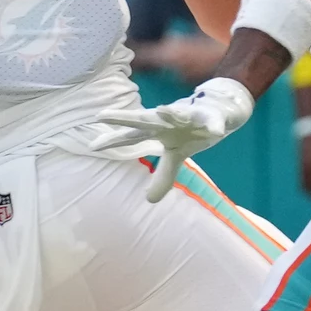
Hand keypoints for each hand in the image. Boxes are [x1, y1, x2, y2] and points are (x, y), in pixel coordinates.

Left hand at [97, 79, 256, 201]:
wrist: (218, 111)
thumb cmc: (191, 131)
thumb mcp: (177, 155)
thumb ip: (163, 174)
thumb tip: (149, 200)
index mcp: (158, 131)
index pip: (131, 136)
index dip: (113, 140)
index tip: (92, 146)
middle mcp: (168, 121)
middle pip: (143, 119)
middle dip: (125, 117)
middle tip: (101, 115)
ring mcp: (189, 116)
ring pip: (178, 113)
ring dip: (171, 112)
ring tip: (162, 110)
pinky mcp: (211, 116)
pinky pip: (214, 121)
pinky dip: (214, 125)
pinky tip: (215, 130)